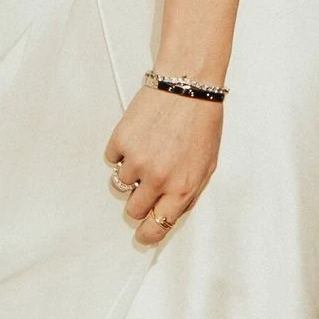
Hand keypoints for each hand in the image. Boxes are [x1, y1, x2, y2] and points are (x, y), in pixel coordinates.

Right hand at [105, 79, 220, 247]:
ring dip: (131, 173)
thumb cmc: (202, 121)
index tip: (143, 234)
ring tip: (148, 150)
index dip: (147, 234)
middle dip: (138, 201)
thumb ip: (188, 194)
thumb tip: (169, 215)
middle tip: (145, 184)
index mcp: (183, 188)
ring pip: (120, 184)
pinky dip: (121, 151)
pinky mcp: (121, 141)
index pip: (156, 227)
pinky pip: (112, 159)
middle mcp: (159, 178)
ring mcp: (138, 160)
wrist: (188, 84)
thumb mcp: (207, 165)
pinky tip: (139, 136)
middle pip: (133, 210)